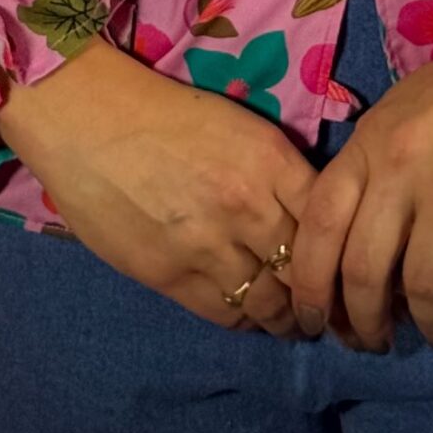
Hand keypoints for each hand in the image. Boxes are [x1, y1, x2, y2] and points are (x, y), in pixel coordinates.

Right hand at [0, 37, 321, 338]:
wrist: (88, 117)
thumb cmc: (164, 112)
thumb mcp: (238, 127)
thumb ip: (276, 172)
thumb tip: (307, 216)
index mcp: (270, 159)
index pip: (329, 223)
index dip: (341, 251)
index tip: (344, 266)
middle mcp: (248, 206)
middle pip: (306, 271)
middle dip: (321, 295)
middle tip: (325, 306)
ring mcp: (208, 245)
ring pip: (270, 303)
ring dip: (285, 317)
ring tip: (290, 321)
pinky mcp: (169, 275)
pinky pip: (226, 314)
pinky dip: (246, 320)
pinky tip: (250, 316)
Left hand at [286, 10, 432, 353]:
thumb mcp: (403, 111)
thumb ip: (375, 165)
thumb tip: (361, 241)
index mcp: (369, 143)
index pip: (318, 226)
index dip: (310, 286)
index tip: (316, 322)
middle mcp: (400, 169)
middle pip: (362, 272)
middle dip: (362, 324)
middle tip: (374, 344)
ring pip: (421, 289)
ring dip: (426, 327)